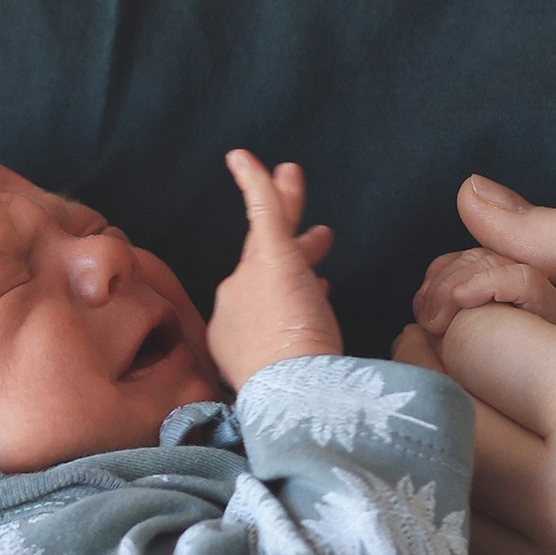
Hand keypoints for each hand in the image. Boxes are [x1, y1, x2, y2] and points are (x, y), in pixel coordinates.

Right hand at [210, 151, 343, 385]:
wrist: (288, 393)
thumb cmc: (296, 397)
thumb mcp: (293, 379)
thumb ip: (297, 355)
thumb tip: (315, 345)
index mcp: (236, 335)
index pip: (263, 303)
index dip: (295, 290)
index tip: (321, 287)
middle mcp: (234, 302)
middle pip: (259, 262)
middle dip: (282, 237)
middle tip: (303, 220)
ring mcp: (249, 278)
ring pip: (270, 232)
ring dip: (286, 205)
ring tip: (291, 174)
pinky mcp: (270, 256)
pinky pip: (259, 207)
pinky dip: (252, 181)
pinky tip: (241, 158)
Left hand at [425, 175, 555, 554]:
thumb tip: (472, 197)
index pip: (464, 339)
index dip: (482, 307)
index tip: (527, 313)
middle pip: (427, 421)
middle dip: (442, 372)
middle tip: (497, 360)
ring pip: (429, 504)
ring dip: (442, 454)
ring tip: (506, 429)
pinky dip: (468, 532)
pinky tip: (522, 502)